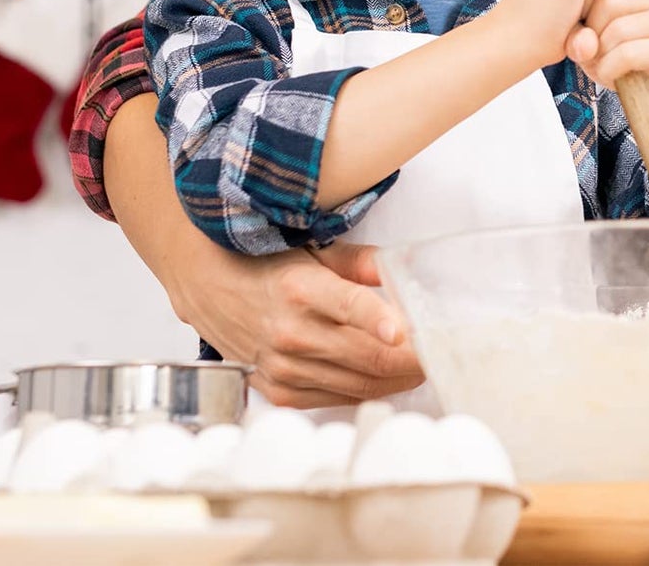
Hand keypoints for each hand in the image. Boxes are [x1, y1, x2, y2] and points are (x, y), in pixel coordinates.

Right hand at [170, 238, 426, 407]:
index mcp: (301, 287)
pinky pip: (335, 398)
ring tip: (424, 365)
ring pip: (357, 383)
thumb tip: (399, 269)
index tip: (408, 331)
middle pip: (366, 355)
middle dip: (412, 358)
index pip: (349, 306)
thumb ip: (360, 262)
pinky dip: (368, 389)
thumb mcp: (313, 250)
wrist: (207, 285)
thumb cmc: (265, 261)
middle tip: (441, 350)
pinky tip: (388, 378)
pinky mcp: (278, 390)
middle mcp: (290, 331)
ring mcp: (283, 367)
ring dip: (397, 378)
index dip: (381, 320)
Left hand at [567, 0, 648, 103]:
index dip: (580, 6)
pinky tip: (611, 76)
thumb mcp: (589, 35)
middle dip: (591, 32)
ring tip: (603, 64)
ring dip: (599, 55)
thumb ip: (577, 30)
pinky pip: (627, 54)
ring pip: (618, 28)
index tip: (584, 28)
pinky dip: (608, 70)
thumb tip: (585, 42)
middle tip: (593, 52)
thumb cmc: (618, 57)